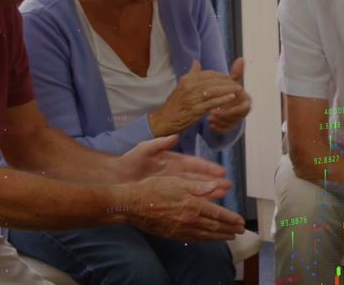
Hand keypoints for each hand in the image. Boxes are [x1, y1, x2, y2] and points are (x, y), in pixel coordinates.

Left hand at [116, 134, 232, 194]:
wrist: (116, 177)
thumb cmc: (130, 161)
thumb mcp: (145, 149)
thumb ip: (160, 143)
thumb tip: (174, 137)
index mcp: (173, 161)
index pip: (194, 164)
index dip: (208, 168)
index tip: (221, 171)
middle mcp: (176, 174)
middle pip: (198, 179)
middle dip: (213, 183)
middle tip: (228, 186)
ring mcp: (172, 185)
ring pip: (193, 190)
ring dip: (207, 193)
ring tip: (222, 196)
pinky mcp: (166, 195)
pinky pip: (183, 199)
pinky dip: (194, 202)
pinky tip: (205, 206)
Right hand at [125, 176, 244, 241]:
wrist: (132, 204)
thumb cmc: (154, 188)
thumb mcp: (178, 181)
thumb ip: (199, 186)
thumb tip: (216, 185)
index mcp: (193, 205)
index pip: (218, 214)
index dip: (231, 218)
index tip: (241, 221)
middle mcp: (189, 219)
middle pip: (214, 226)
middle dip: (229, 229)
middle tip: (241, 231)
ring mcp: (180, 229)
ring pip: (205, 235)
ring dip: (219, 236)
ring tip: (230, 236)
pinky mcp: (172, 234)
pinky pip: (192, 239)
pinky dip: (204, 240)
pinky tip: (208, 239)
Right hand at [150, 61, 245, 136]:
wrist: (164, 121)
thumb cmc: (175, 105)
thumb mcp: (181, 86)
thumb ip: (191, 74)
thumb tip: (196, 61)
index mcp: (187, 79)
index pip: (209, 74)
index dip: (221, 75)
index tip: (230, 78)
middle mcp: (189, 86)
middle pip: (213, 81)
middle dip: (227, 81)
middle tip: (237, 83)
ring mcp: (192, 98)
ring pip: (214, 90)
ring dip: (228, 89)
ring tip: (238, 89)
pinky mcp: (196, 110)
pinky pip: (212, 102)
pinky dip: (223, 99)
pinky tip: (232, 98)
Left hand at [207, 58, 251, 133]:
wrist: (226, 106)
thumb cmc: (228, 92)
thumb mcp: (231, 83)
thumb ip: (236, 73)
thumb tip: (241, 59)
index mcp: (246, 100)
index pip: (241, 103)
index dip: (229, 102)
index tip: (216, 101)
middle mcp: (244, 111)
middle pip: (236, 115)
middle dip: (224, 114)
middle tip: (211, 112)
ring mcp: (238, 120)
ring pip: (230, 123)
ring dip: (220, 121)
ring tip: (209, 117)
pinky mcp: (231, 128)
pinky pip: (226, 130)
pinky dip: (218, 128)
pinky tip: (210, 125)